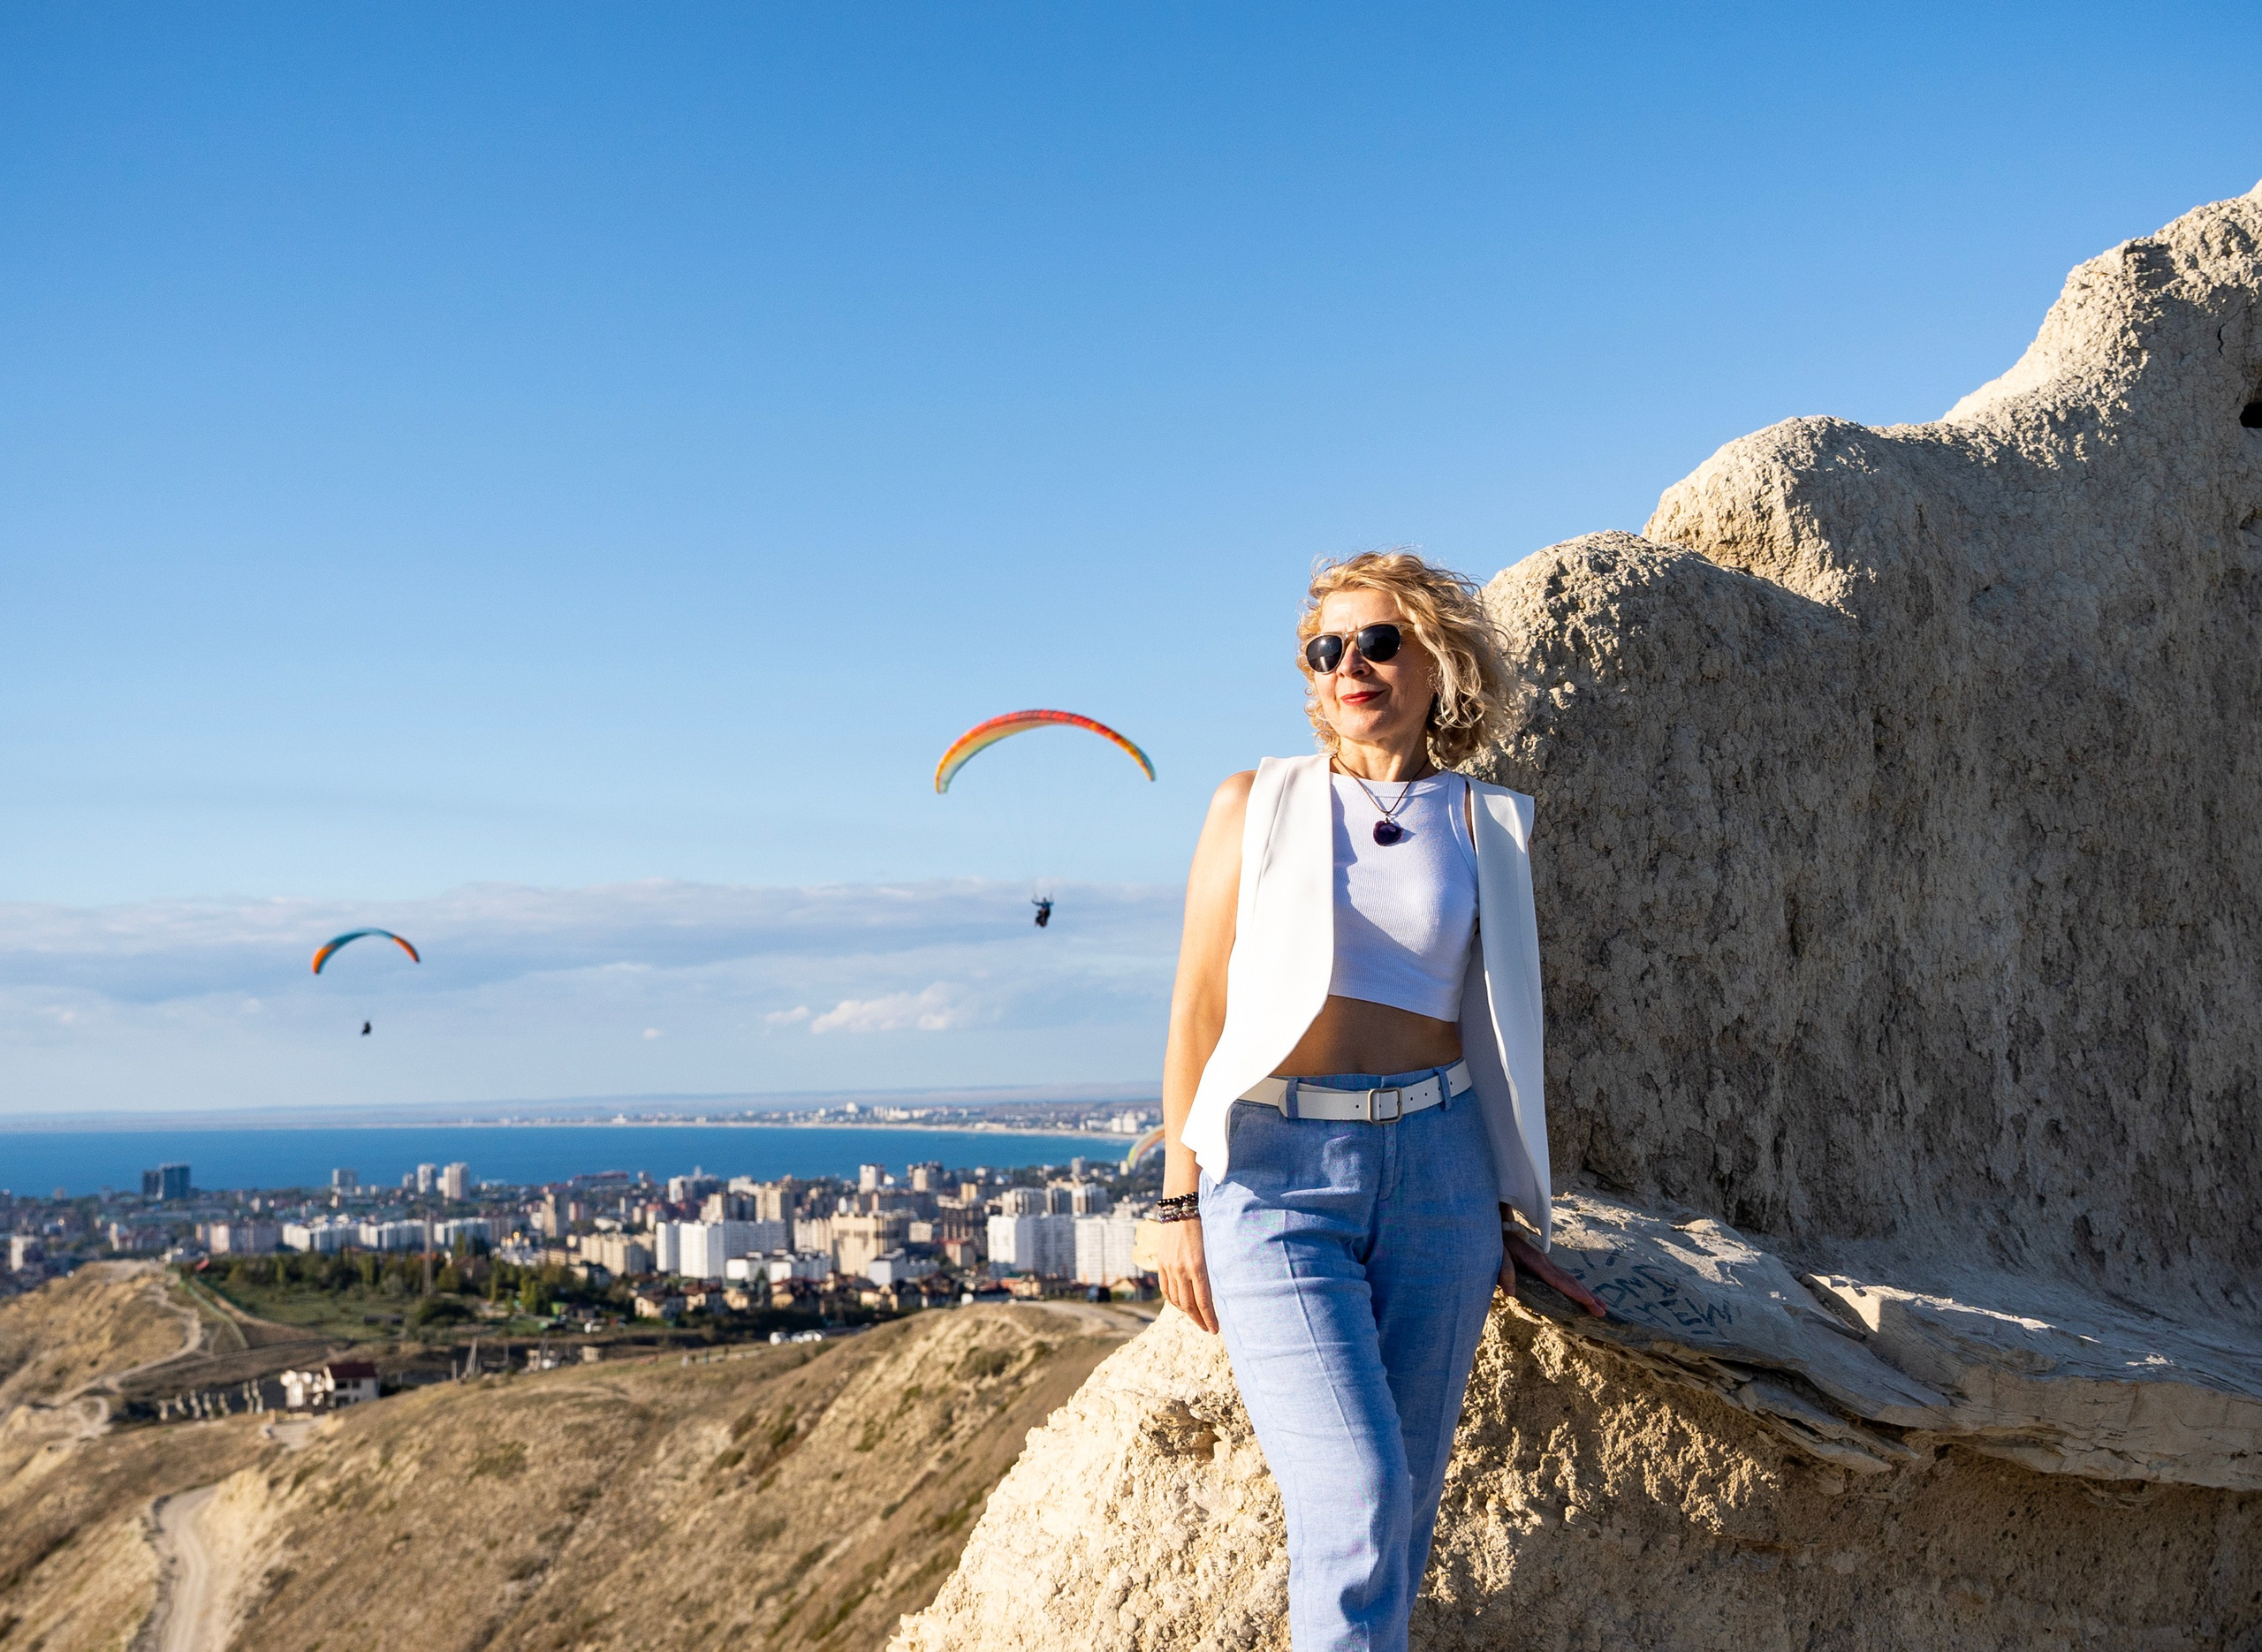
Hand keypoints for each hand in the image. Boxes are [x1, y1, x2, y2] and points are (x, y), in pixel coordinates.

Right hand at [1156, 1216, 1219, 1333]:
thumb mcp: (1212, 1250)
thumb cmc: (1204, 1227)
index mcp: (1197, 1267)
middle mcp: (1181, 1270)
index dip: (1209, 1318)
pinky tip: (1181, 1305)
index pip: (1203, 1301)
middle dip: (1199, 1320)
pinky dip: (1174, 1301)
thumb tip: (1218, 1293)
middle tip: (1208, 1329)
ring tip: (1197, 1319)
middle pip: (1189, 1305)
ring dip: (1187, 1313)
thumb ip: (1212, 1271)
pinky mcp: (1162, 1264)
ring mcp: (1169, 1268)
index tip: (1215, 1329)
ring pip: (1176, 1300)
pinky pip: (1166, 1290)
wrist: (1181, 1210)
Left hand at [1499, 1230, 1606, 1318]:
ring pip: (1570, 1279)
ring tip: (1601, 1306)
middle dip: (1588, 1296)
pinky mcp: (1543, 1264)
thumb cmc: (1497, 1243)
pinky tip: (1581, 1295)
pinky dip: (1576, 1288)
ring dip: (1586, 1293)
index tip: (1589, 1302)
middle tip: (1603, 1312)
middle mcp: (1545, 1262)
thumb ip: (1504, 1272)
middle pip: (1571, 1281)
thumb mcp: (1497, 1256)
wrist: (1497, 1226)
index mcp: (1536, 1262)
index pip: (1558, 1280)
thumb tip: (1511, 1292)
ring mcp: (1545, 1262)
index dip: (1574, 1292)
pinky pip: (1563, 1278)